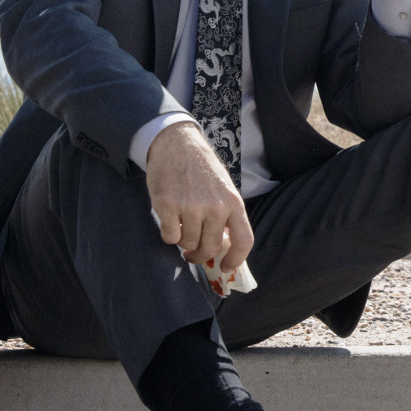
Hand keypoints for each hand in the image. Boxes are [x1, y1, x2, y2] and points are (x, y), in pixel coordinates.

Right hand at [146, 121, 252, 272]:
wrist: (176, 143)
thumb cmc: (201, 168)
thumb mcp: (224, 188)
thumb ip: (227, 214)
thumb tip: (223, 246)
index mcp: (233, 202)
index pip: (243, 241)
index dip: (235, 260)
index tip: (224, 267)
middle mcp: (214, 206)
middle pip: (210, 248)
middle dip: (199, 256)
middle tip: (192, 254)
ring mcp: (190, 206)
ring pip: (188, 244)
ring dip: (183, 242)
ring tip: (181, 226)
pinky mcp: (167, 205)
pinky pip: (169, 237)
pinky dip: (168, 234)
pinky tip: (169, 220)